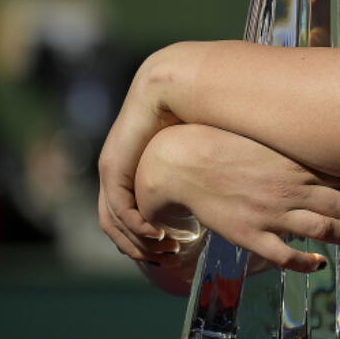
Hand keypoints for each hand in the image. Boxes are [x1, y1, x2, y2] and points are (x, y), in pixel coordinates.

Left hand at [97, 45, 189, 259]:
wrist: (179, 82)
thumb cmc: (199, 109)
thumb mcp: (197, 148)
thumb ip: (201, 168)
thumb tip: (227, 185)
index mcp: (136, 164)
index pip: (130, 210)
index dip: (149, 234)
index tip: (176, 246)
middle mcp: (119, 168)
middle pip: (116, 223)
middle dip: (141, 246)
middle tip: (168, 256)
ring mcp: (112, 168)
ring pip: (113, 222)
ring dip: (137, 242)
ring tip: (165, 250)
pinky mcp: (113, 167)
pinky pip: (118, 208)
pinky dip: (135, 227)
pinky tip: (157, 233)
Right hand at [130, 123, 339, 272]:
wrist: (185, 163)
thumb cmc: (225, 145)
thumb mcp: (268, 139)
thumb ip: (295, 147)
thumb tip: (321, 140)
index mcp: (295, 163)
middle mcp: (290, 189)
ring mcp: (271, 214)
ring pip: (325, 230)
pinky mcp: (251, 235)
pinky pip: (287, 256)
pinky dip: (309, 263)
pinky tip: (319, 263)